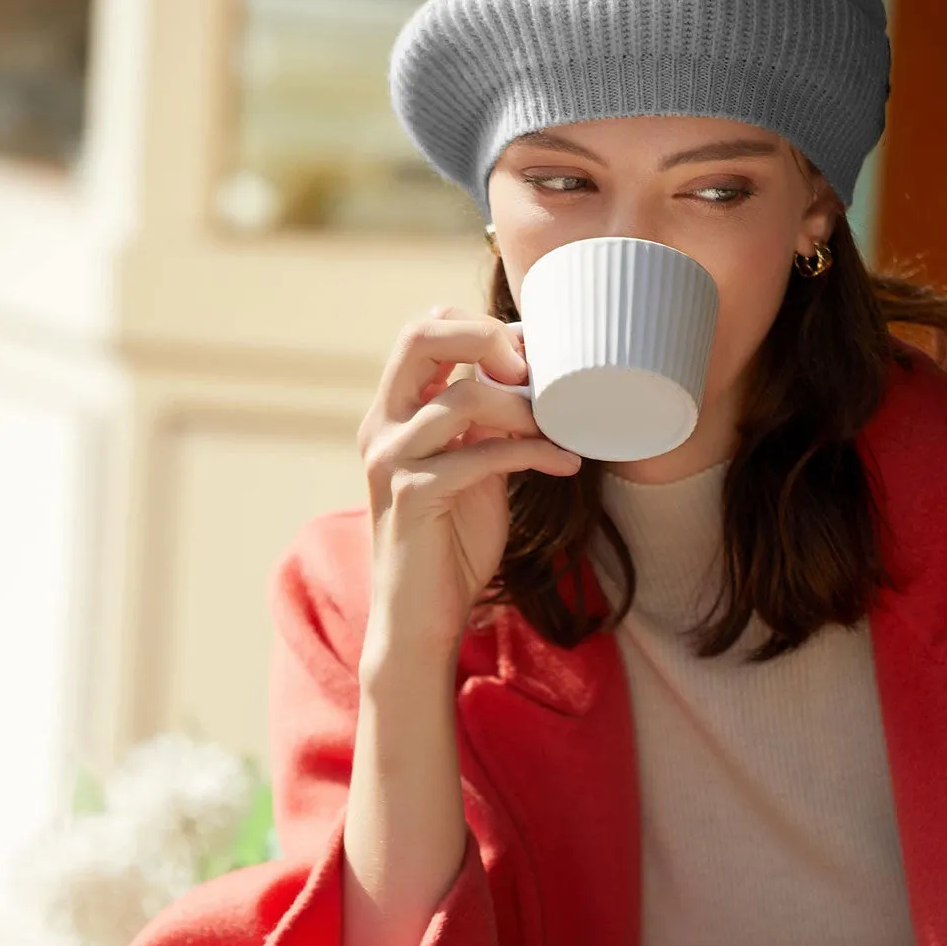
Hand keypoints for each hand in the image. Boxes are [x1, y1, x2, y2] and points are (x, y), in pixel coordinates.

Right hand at [356, 307, 578, 667]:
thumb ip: (487, 426)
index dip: (477, 326)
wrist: (420, 619)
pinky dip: (532, 454)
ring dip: (525, 411)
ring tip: (560, 433)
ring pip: (463, 399)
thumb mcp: (474, 470)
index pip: (421, 331)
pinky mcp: (412, 497)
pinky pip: (481, 455)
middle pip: (421, 337)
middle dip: (486, 338)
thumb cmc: (451, 545)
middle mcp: (382, 426)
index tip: (528, 353)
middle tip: (532, 371)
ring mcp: (392, 459)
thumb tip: (532, 382)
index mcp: (393, 412)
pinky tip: (564, 464)